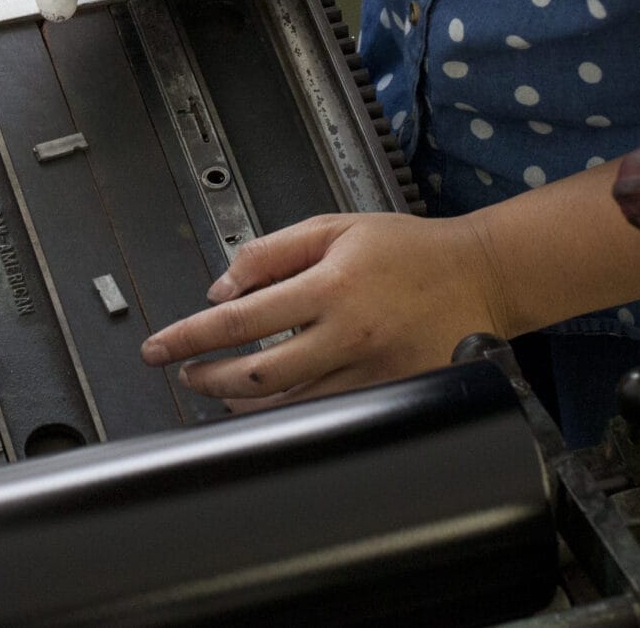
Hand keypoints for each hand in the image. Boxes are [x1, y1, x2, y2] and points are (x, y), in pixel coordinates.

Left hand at [139, 213, 504, 408]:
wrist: (479, 275)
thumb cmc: (408, 250)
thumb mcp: (334, 227)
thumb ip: (270, 252)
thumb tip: (221, 286)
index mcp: (330, 286)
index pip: (241, 319)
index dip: (190, 336)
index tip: (160, 347)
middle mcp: (348, 334)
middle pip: (257, 375)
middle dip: (207, 378)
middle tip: (183, 372)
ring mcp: (370, 370)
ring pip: (288, 404)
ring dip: (240, 401)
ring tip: (217, 388)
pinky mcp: (388, 393)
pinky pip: (326, 413)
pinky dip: (288, 411)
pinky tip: (269, 402)